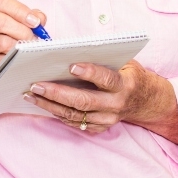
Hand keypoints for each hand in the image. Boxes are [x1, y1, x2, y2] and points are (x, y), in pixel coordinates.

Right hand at [0, 0, 45, 83]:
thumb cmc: (4, 37)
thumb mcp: (16, 22)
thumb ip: (30, 17)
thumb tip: (39, 19)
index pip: (0, 2)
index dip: (20, 11)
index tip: (35, 21)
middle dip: (21, 31)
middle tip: (32, 38)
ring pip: (0, 42)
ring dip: (18, 47)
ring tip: (26, 49)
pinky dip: (12, 61)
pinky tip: (17, 59)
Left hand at [23, 60, 177, 142]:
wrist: (146, 101)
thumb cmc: (131, 75)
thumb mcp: (125, 62)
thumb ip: (104, 58)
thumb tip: (71, 50)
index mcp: (124, 84)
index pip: (106, 79)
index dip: (89, 73)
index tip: (71, 66)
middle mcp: (116, 105)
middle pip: (83, 101)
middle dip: (57, 93)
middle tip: (36, 85)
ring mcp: (107, 119)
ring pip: (75, 114)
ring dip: (50, 105)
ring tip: (31, 95)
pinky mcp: (100, 128)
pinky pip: (75, 123)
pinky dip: (58, 113)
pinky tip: (44, 104)